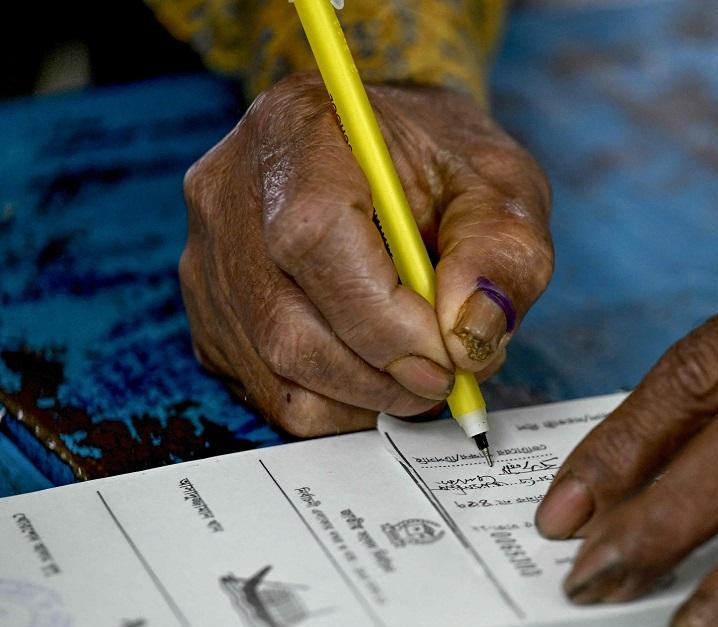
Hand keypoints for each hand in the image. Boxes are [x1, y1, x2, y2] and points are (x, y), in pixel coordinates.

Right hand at [179, 72, 552, 434]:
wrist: (398, 159)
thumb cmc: (449, 165)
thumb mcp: (504, 190)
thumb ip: (499, 256)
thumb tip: (470, 338)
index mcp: (300, 128)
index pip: (315, 238)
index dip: (386, 320)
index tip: (450, 355)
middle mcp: (232, 191)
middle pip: (287, 324)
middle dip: (385, 376)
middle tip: (452, 376)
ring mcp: (211, 258)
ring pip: (276, 371)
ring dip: (368, 398)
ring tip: (426, 368)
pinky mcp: (213, 315)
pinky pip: (267, 390)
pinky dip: (340, 403)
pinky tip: (384, 371)